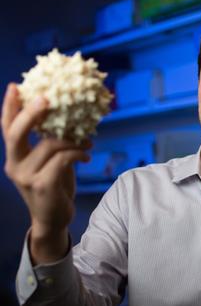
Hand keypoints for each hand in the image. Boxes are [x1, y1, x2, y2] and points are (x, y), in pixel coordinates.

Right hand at [1, 83, 90, 262]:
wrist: (53, 220)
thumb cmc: (53, 187)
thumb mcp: (49, 163)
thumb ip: (52, 145)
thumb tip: (70, 123)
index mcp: (15, 157)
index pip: (7, 128)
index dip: (9, 107)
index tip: (16, 86)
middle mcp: (14, 165)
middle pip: (16, 133)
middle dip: (31, 112)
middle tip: (47, 98)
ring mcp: (26, 177)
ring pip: (50, 145)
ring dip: (73, 140)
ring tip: (87, 143)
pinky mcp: (42, 185)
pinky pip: (63, 159)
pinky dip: (78, 153)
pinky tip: (86, 156)